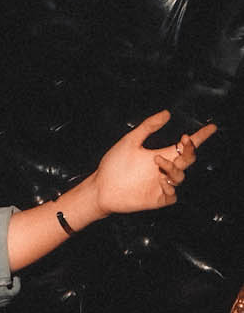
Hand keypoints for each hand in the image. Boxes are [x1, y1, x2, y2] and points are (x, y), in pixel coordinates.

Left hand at [90, 112, 216, 217]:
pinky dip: (170, 187)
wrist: (101, 186)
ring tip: (158, 161)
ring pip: (180, 176)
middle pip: (188, 160)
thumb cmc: (114, 164)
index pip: (185, 147)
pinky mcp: (157, 199)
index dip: (200, 138)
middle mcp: (164, 169)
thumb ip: (148, 127)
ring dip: (173, 168)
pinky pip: (172, 195)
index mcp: (162, 155)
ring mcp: (162, 185)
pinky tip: (161, 179)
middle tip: (185, 141)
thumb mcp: (131, 141)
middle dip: (190, 150)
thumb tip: (166, 113)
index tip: (211, 127)